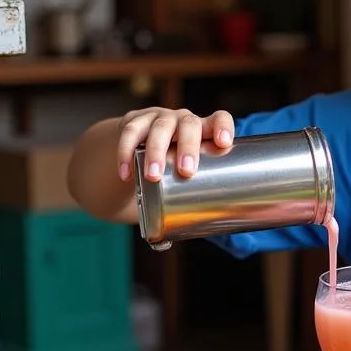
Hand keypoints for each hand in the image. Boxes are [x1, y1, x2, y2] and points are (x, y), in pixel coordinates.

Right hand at [116, 107, 234, 182]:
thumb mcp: (186, 168)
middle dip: (189, 147)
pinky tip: (126, 174)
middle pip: (189, 124)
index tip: (224, 143)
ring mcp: (159, 118)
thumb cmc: (171, 163)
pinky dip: (126, 154)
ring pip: (160, 128)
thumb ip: (194, 189)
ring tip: (153, 177)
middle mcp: (183, 120)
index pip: (219, 118)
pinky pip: (130, 133)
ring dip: (156, 152)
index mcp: (203, 129)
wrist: (136, 146)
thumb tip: (195, 232)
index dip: (223, 127)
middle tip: (186, 171)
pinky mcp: (135, 121)